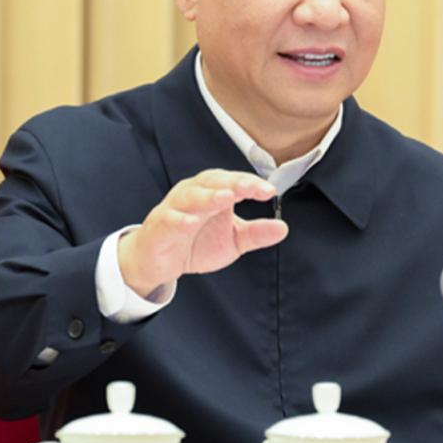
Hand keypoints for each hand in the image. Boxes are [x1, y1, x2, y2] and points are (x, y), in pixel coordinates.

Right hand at [117, 169, 287, 297]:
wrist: (160, 261)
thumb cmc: (195, 243)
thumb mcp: (233, 241)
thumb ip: (256, 234)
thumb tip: (283, 228)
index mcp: (213, 192)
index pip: (234, 181)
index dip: (251, 184)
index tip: (269, 190)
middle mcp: (194, 194)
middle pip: (213, 181)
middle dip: (233, 183)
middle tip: (250, 188)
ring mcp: (175, 208)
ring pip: (191, 196)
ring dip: (208, 196)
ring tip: (226, 198)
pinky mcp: (160, 226)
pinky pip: (169, 219)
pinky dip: (180, 219)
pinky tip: (191, 222)